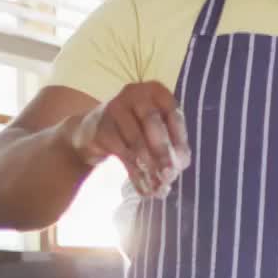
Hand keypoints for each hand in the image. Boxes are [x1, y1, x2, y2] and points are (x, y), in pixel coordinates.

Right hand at [68, 82, 189, 195]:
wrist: (94, 131)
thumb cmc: (136, 128)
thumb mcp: (156, 129)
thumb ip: (172, 141)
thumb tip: (181, 163)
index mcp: (155, 91)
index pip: (172, 112)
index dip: (179, 139)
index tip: (183, 164)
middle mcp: (134, 93)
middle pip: (152, 122)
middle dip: (163, 151)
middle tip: (169, 176)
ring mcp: (114, 108)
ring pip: (136, 139)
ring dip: (149, 166)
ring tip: (158, 186)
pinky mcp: (101, 127)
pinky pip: (122, 152)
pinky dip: (135, 172)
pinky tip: (143, 186)